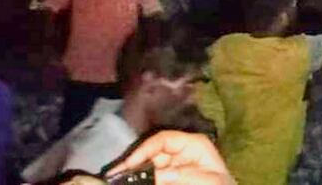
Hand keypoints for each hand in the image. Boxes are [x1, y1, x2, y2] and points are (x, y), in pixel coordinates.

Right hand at [106, 131, 232, 184]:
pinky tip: (129, 181)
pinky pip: (153, 177)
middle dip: (134, 164)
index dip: (144, 150)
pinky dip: (142, 179)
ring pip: (149, 167)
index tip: (127, 165)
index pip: (163, 140)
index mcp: (193, 144)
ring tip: (116, 180)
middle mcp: (181, 152)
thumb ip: (182, 176)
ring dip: (134, 173)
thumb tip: (155, 176)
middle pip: (151, 154)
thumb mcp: (207, 181)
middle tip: (114, 176)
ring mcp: (175, 167)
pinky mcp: (170, 179)